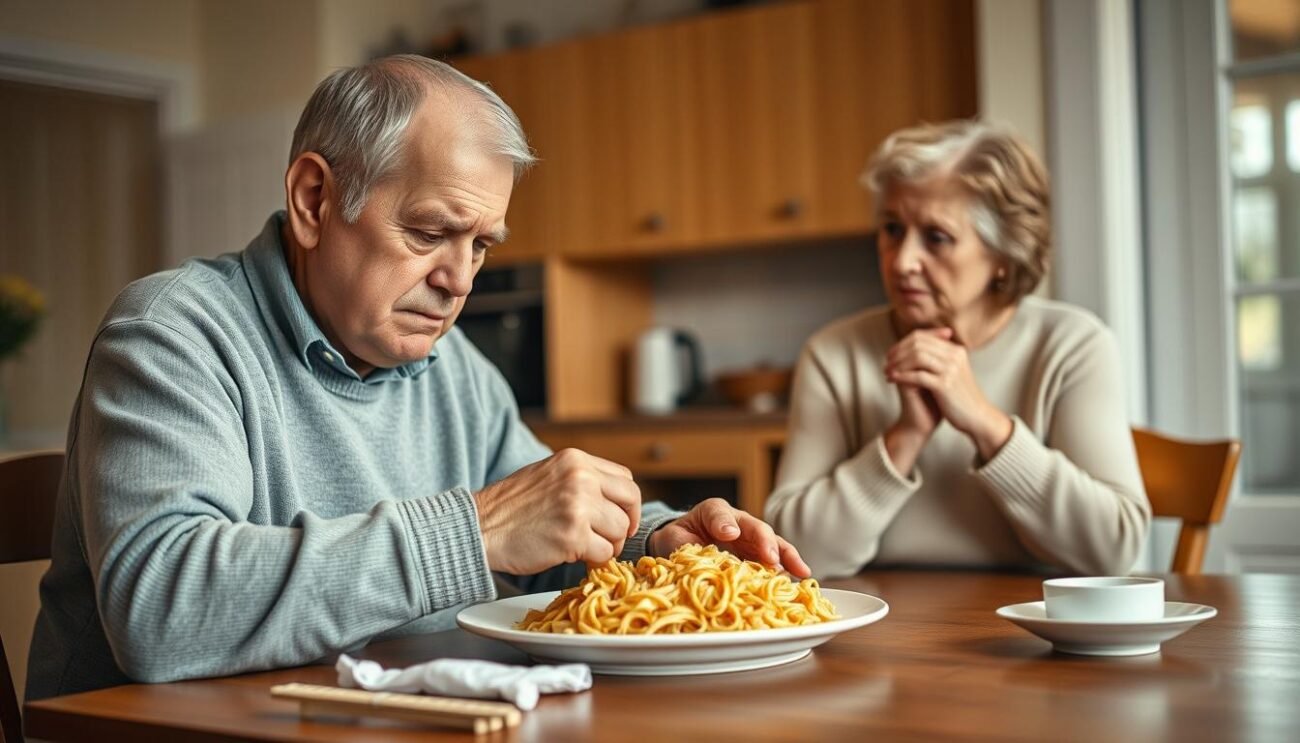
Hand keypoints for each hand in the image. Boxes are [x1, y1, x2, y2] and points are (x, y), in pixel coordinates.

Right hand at [474, 448, 640, 574]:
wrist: (479, 527)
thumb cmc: (509, 507)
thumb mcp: (548, 475)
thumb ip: (580, 480)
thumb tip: (613, 499)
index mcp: (575, 460)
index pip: (625, 479)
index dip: (626, 503)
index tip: (618, 518)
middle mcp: (580, 478)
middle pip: (630, 502)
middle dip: (625, 524)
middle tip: (611, 539)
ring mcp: (578, 506)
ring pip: (620, 531)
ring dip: (607, 545)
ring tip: (584, 548)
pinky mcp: (573, 536)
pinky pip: (604, 553)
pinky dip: (594, 561)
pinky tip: (575, 557)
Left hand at [648, 498, 810, 577]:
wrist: (680, 547)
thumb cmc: (679, 540)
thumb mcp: (675, 538)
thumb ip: (686, 542)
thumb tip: (708, 554)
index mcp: (714, 513)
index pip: (720, 514)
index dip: (725, 523)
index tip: (729, 534)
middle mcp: (738, 523)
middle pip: (757, 529)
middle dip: (765, 543)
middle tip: (771, 559)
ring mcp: (751, 540)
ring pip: (773, 544)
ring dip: (787, 557)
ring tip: (801, 571)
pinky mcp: (758, 557)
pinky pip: (776, 561)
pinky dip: (787, 570)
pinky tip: (799, 581)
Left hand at [884, 327, 1012, 460]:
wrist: (977, 417)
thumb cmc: (960, 396)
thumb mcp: (953, 372)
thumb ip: (938, 359)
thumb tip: (913, 349)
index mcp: (956, 350)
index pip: (923, 337)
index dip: (902, 344)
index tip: (890, 354)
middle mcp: (954, 356)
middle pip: (918, 344)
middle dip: (898, 353)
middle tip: (886, 363)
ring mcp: (951, 370)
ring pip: (917, 357)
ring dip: (898, 364)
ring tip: (888, 372)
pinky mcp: (945, 385)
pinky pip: (917, 375)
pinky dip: (902, 376)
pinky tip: (892, 380)